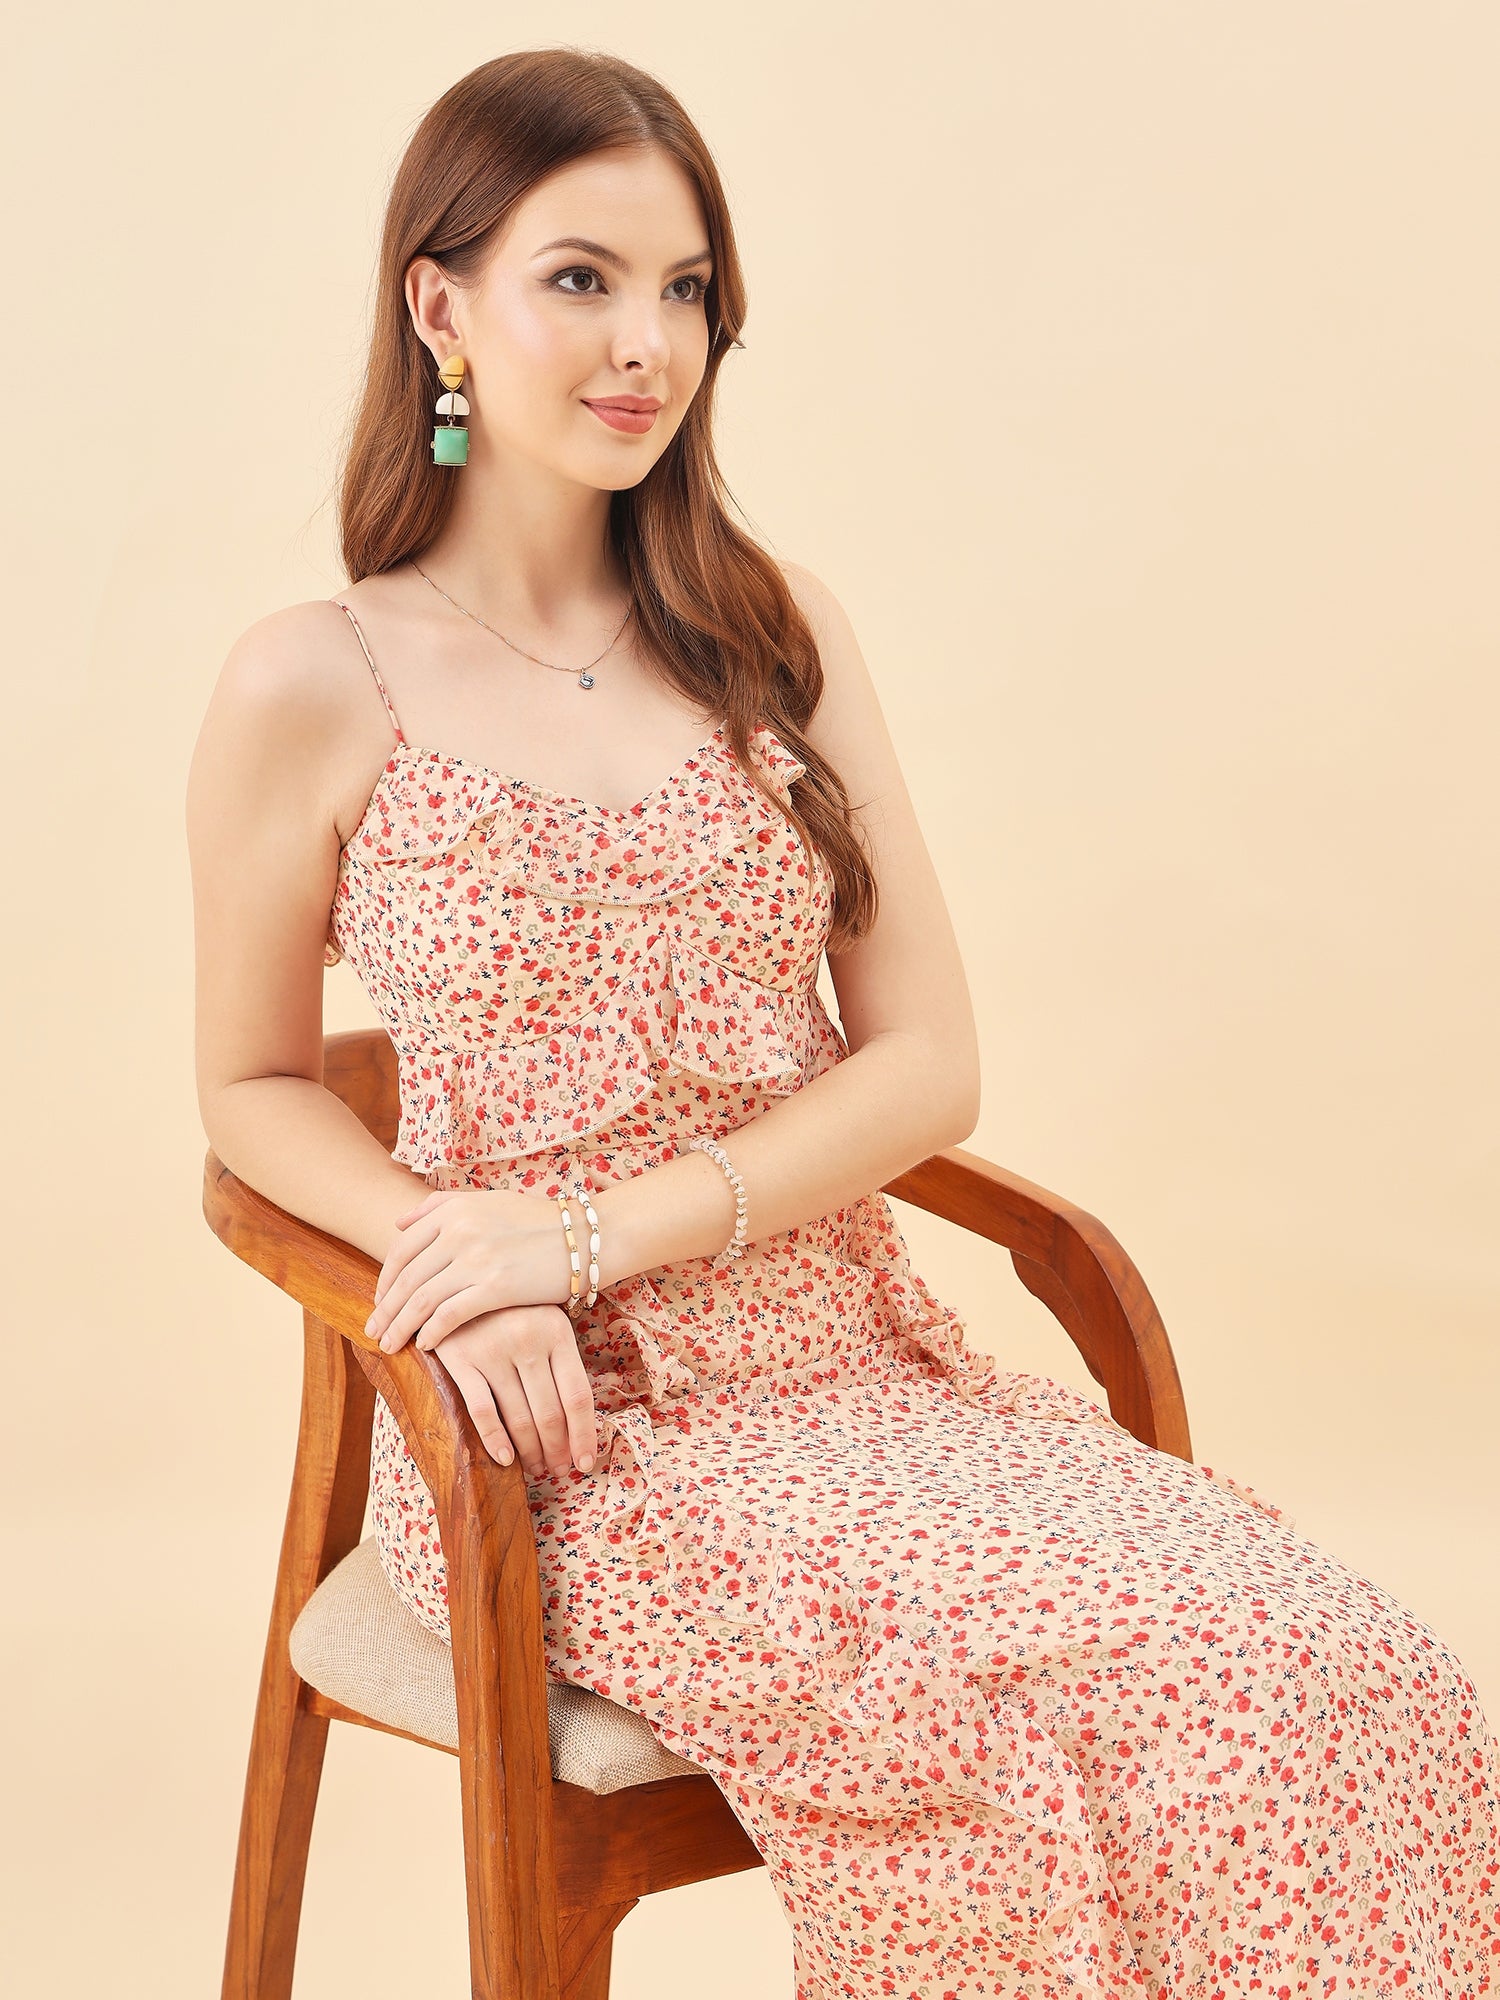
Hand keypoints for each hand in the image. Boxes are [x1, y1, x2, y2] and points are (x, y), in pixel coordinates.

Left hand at [366, 1185, 573, 1354]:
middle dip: (385, 1309)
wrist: (585, 1236)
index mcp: (454, 1210)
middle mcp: (459, 1231)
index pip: (402, 1249)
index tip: (380, 1301)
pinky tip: (426, 1346)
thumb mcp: (487, 1201)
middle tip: (372, 1331)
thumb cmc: (537, 1221)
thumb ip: (441, 1206)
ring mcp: (476, 1258)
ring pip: (422, 1300)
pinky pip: (450, 1315)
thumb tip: (399, 1222)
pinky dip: (432, 1333)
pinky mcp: (495, 1287)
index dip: (384, 1279)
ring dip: (400, 1326)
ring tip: (389, 1345)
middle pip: (406, 1278)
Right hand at [429, 1303, 598, 1475]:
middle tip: (558, 1470)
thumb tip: (576, 1424)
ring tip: (536, 1468)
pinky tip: (506, 1459)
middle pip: (550, 1413)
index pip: (578, 1396)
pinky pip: (482, 1411)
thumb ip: (558, 1363)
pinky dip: (496, 1441)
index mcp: (557, 1332)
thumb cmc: (510, 1311)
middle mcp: (528, 1340)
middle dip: (557, 1449)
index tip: (586, 1462)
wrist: (457, 1282)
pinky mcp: (461, 1359)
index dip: (584, 1435)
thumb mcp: (543, 1323)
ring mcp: (493, 1350)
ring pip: (519, 1418)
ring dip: (531, 1452)